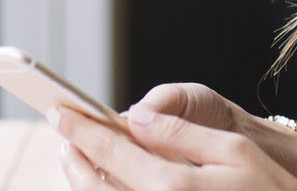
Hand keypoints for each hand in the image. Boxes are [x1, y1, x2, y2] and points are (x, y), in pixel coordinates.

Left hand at [52, 95, 296, 190]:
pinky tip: (105, 187)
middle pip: (94, 188)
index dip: (82, 130)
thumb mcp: (234, 152)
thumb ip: (180, 133)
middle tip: (64, 135)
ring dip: (83, 183)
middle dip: (74, 159)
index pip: (111, 153)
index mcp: (171, 189)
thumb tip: (136, 116)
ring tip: (77, 160)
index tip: (62, 113)